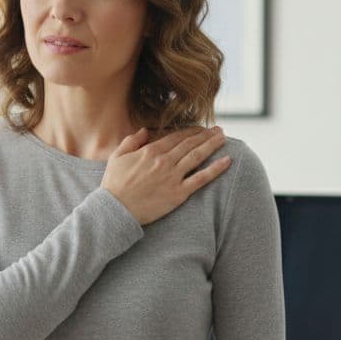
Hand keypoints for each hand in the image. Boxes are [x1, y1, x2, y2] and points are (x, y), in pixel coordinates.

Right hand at [101, 125, 231, 225]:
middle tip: (218, 130)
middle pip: (190, 143)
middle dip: (205, 135)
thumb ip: (132, 141)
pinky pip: (201, 178)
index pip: (176, 136)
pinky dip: (216, 168)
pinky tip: (227, 160)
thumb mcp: (117, 157)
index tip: (200, 128)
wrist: (115, 211)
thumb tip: (145, 130)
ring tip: (224, 138)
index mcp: (151, 151)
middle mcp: (164, 161)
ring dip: (213, 144)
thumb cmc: (113, 185)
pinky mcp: (178, 194)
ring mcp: (173, 177)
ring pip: (198, 156)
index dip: (190, 131)